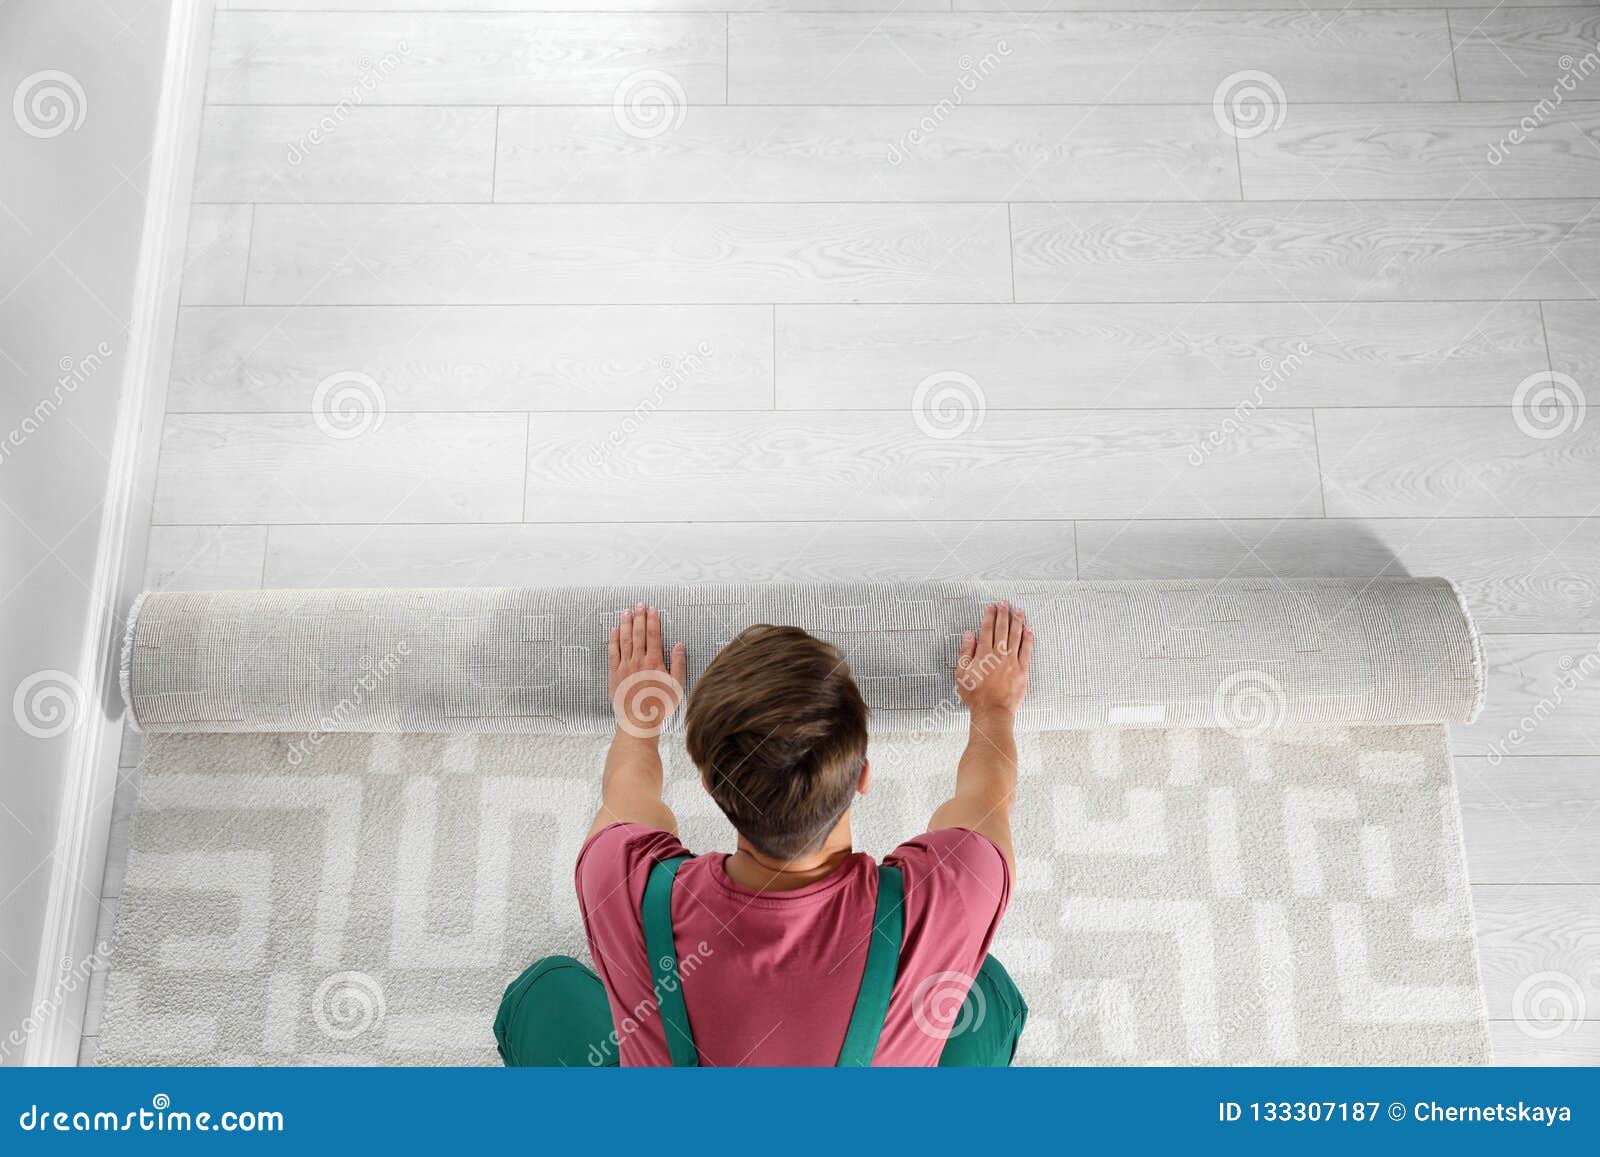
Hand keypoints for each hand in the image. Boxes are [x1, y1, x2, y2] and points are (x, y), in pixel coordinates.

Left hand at [609, 603, 686, 738]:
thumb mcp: (677, 686)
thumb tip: (678, 646)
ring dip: (626, 624)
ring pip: (625, 639)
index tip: (652, 608)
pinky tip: (614, 630)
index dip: (653, 620)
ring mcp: (624, 667)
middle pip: (638, 633)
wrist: (639, 721)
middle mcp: (638, 661)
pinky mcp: (614, 674)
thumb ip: (678, 664)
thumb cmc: (660, 705)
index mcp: (654, 662)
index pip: (653, 635)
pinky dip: (613, 640)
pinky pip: (612, 652)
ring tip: (626, 611)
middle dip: (639, 617)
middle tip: (639, 604)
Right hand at [956, 600, 1031, 716]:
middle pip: (1002, 629)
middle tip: (1004, 603)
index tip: (991, 606)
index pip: (987, 629)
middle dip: (1003, 614)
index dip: (989, 616)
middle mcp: (999, 654)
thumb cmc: (975, 695)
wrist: (992, 711)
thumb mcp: (962, 673)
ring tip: (1019, 610)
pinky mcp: (1023, 670)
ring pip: (1016, 636)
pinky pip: (1027, 650)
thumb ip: (966, 652)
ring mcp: (1012, 661)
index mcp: (983, 653)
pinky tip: (1029, 629)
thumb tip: (969, 635)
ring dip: (1017, 621)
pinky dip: (1028, 638)